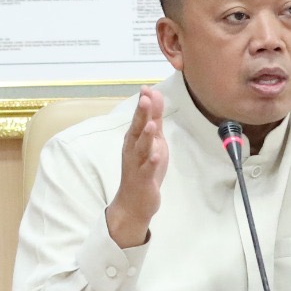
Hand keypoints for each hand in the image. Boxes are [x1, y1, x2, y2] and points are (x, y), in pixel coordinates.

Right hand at [104, 87, 167, 249]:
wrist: (133, 202)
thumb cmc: (143, 168)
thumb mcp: (152, 141)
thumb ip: (154, 119)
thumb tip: (154, 95)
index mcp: (135, 138)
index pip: (139, 118)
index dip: (144, 104)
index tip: (146, 88)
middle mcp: (133, 149)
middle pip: (138, 129)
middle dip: (142, 114)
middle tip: (145, 98)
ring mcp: (137, 164)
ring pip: (142, 148)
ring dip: (146, 136)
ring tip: (151, 124)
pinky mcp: (144, 179)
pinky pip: (148, 170)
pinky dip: (152, 162)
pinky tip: (156, 155)